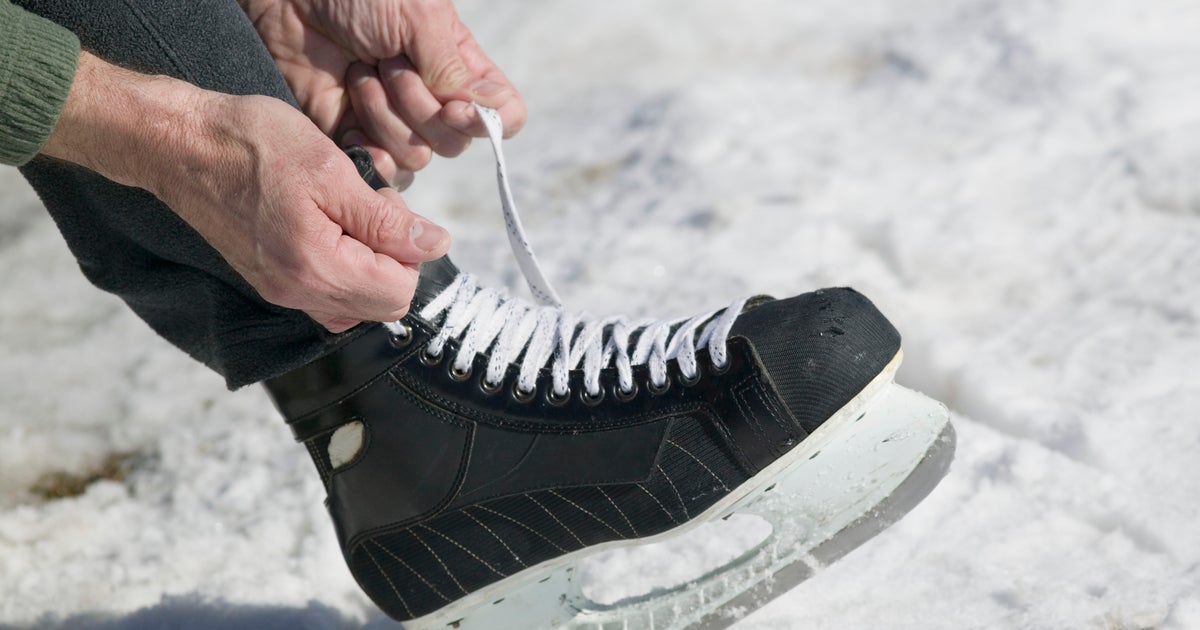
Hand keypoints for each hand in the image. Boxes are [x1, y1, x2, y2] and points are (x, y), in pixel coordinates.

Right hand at [42, 52, 450, 332]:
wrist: (181, 145)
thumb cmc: (252, 146)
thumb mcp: (332, 171)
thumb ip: (387, 219)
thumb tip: (434, 246)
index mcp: (317, 268)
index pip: (399, 292)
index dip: (411, 252)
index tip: (389, 209)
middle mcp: (298, 294)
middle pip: (382, 306)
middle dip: (393, 261)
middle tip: (370, 208)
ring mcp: (281, 292)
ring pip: (356, 304)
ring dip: (369, 265)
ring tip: (348, 215)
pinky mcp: (270, 281)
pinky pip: (326, 295)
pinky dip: (342, 267)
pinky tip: (329, 226)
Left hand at [242, 0, 525, 187]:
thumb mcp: (418, 15)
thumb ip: (452, 69)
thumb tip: (479, 113)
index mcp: (460, 66)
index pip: (503, 115)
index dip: (487, 122)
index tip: (455, 107)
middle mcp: (434, 98)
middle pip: (456, 142)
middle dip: (419, 106)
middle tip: (387, 62)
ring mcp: (396, 121)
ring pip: (417, 156)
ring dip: (384, 114)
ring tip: (358, 73)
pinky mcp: (357, 137)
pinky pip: (381, 170)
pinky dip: (366, 150)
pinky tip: (348, 118)